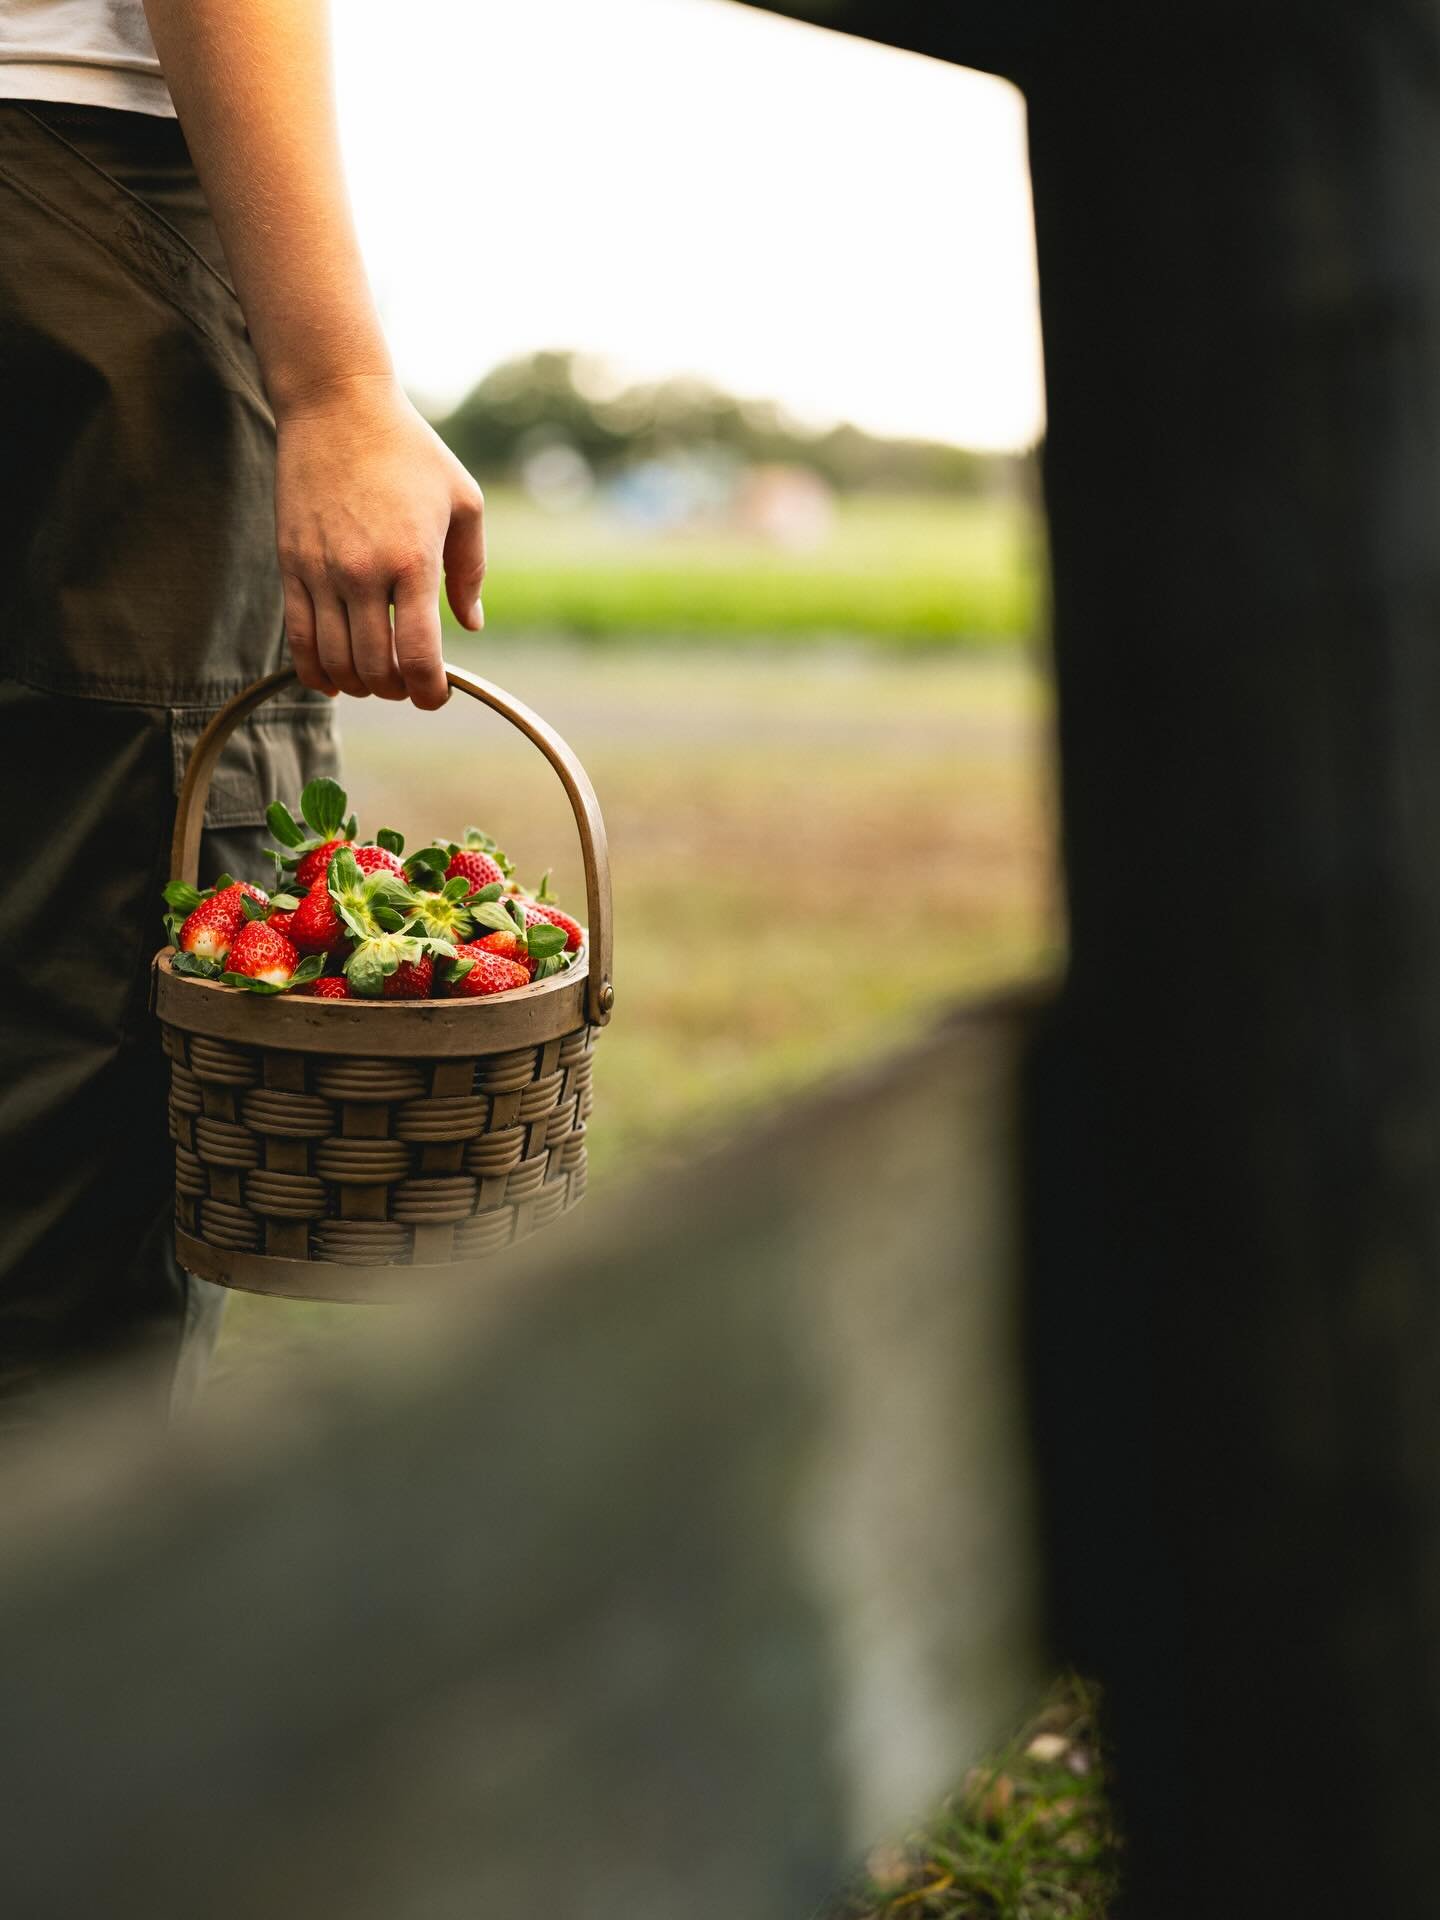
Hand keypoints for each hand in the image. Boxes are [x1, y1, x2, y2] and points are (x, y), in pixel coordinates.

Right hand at [274, 374, 484, 708]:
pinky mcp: (290, 564)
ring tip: (375, 678)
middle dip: (396, 690)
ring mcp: (322, 571)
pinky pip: (298, 638)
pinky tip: (332, 679)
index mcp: (413, 561)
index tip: (435, 696)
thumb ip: (471, 570)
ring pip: (335, 661)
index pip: (418, 656)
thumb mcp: (463, 502)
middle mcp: (364, 573)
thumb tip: (470, 625)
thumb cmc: (410, 451)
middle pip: (375, 669)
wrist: (337, 405)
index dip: (429, 692)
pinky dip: (316, 670)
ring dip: (358, 685)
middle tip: (407, 684)